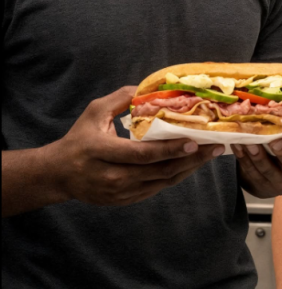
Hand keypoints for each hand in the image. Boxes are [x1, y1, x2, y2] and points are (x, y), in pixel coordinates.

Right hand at [47, 86, 223, 206]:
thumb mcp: (94, 112)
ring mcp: (119, 193)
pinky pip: (157, 189)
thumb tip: (145, 87)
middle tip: (215, 147)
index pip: (142, 154)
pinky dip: (176, 176)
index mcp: (101, 152)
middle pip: (158, 171)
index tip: (194, 141)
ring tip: (210, 154)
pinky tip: (192, 164)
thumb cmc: (79, 138)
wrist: (59, 174)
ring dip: (189, 168)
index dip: (170, 149)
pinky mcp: (125, 201)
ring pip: (162, 182)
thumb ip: (120, 98)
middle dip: (191, 159)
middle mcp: (111, 177)